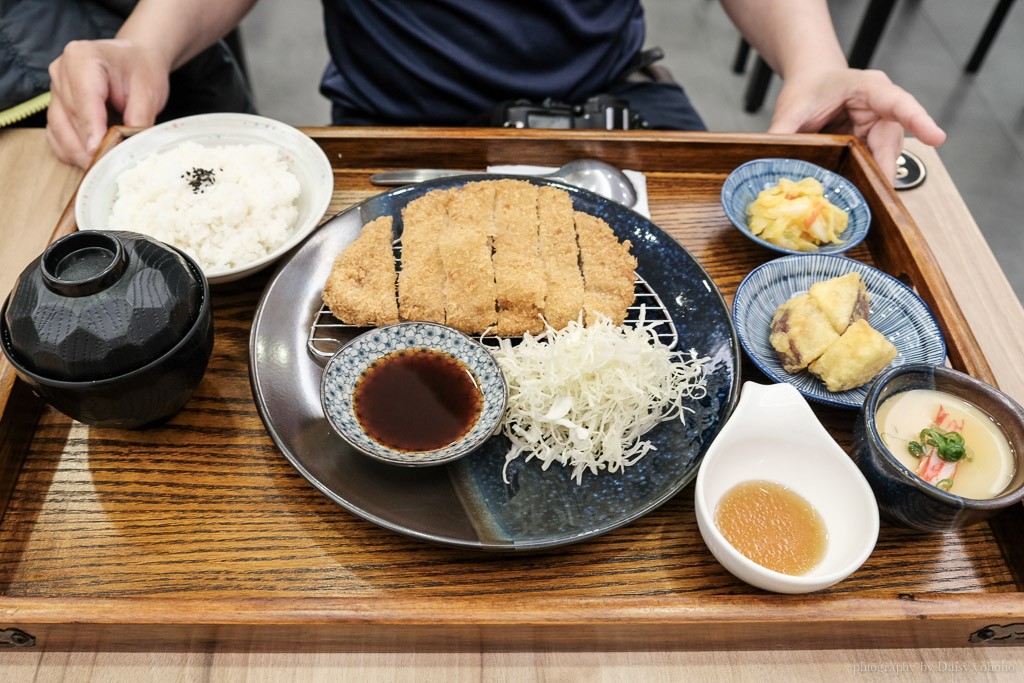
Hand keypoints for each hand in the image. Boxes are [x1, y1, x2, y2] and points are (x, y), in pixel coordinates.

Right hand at [47, 39, 170, 168]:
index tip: (97, 151)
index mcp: (82, 57)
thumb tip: (128, 148)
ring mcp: (55, 90)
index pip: (84, 99)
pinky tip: (89, 160)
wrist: (135, 61)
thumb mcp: (149, 92)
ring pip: (59, 128)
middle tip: (108, 168)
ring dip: (78, 153)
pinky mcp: (56, 107)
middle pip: (70, 117)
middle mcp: (61, 71)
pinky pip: (56, 134)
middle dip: (88, 146)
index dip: (91, 129)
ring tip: (102, 168)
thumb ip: (138, 118)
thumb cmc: (141, 71)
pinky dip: (70, 151)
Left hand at [768, 68, 946, 180]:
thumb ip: (782, 131)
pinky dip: (866, 179)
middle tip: (879, 193)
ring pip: (885, 157)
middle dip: (885, 167)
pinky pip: (874, 164)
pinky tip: (856, 194)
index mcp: (868, 87)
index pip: (897, 102)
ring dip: (874, 177)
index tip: (936, 137)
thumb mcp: (792, 108)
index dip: (917, 120)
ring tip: (864, 198)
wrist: (812, 85)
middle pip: (891, 140)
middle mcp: (882, 107)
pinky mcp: (873, 144)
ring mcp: (880, 127)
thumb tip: (768, 158)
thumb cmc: (808, 88)